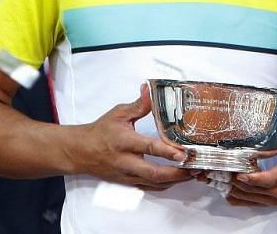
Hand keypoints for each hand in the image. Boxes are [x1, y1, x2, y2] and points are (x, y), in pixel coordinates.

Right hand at [69, 84, 192, 190]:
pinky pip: (149, 187)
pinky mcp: (128, 182)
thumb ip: (139, 104)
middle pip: (154, 173)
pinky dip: (165, 185)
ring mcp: (127, 175)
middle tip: (196, 167)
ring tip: (193, 173)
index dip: (167, 151)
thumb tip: (150, 89)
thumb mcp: (118, 113)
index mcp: (125, 142)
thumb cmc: (100, 131)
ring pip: (154, 183)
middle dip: (177, 173)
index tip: (184, 153)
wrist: (80, 152)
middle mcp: (126, 161)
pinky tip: (178, 180)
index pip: (149, 147)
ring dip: (175, 180)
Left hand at [221, 118, 276, 205]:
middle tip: (218, 168)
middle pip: (254, 189)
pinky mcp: (267, 202)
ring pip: (248, 196)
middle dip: (235, 180)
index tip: (240, 173)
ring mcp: (272, 199)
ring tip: (215, 175)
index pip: (270, 180)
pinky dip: (234, 197)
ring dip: (231, 187)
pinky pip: (247, 202)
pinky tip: (222, 188)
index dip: (254, 178)